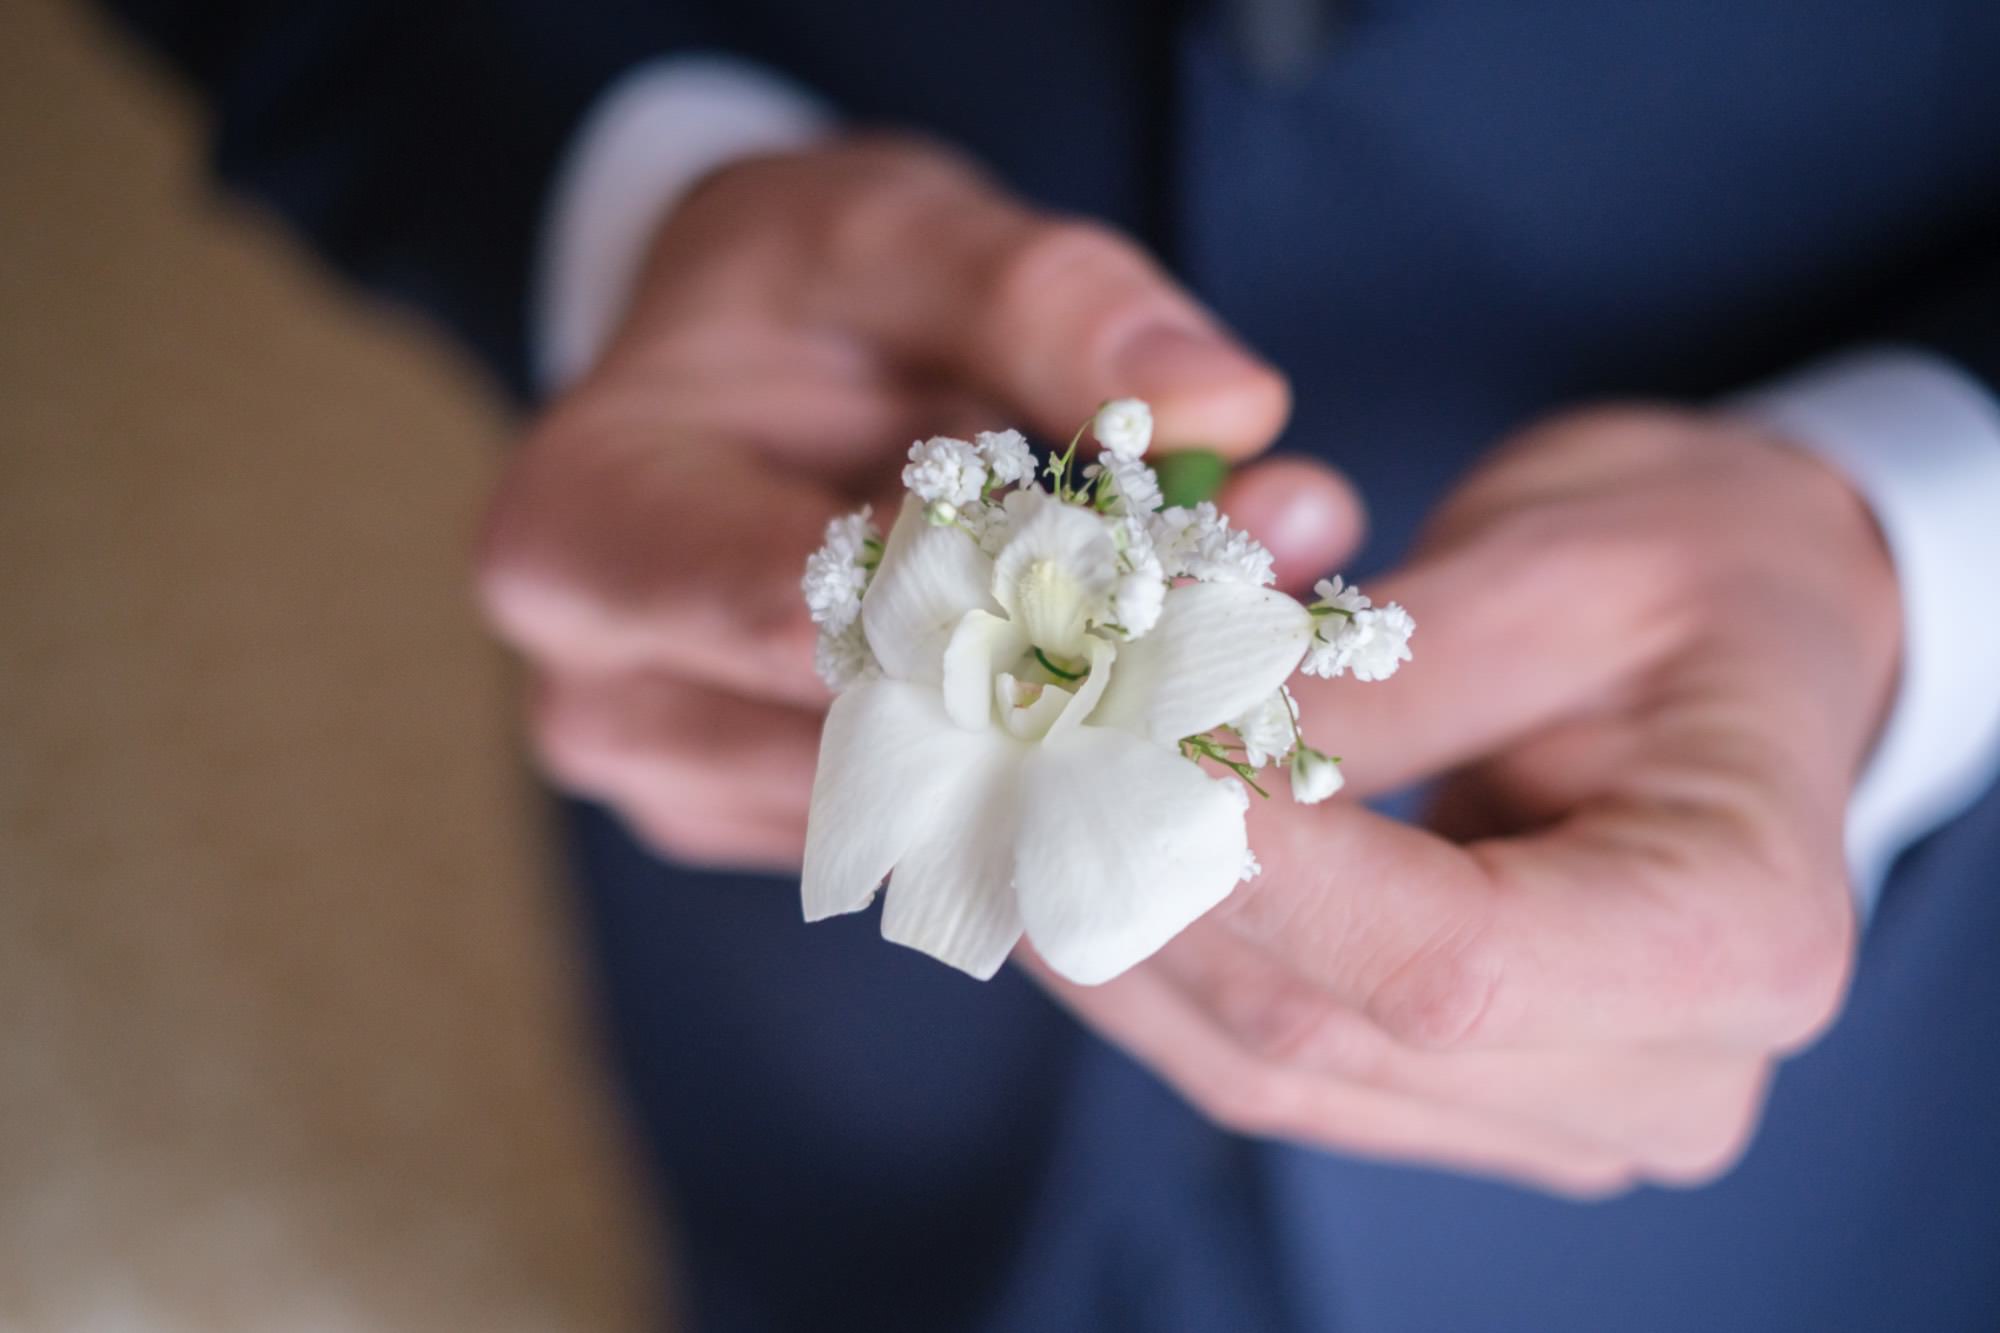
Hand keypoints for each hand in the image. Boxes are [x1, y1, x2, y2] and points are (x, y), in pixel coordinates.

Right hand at [476, 136, 1354, 867]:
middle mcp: (606, 698)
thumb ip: (1045, 298)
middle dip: (1100, 680)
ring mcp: (690, 786)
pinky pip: (955, 829)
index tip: (1206, 559)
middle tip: (1276, 604)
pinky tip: (1163, 691)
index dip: (1019, 602)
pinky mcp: (778, 831)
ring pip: (944, 809)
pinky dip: (1073, 769)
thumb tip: (1229, 405)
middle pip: (887, 742)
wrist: (734, 377)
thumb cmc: (798, 294)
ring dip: (1113, 734)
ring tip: (1240, 625)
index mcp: (576, 539)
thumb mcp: (897, 232)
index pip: (809, 618)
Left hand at [1032, 406, 1900, 1196]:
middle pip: (1330, 1029)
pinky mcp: (1469, 1099)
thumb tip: (1163, 742)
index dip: (1246, 873)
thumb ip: (1373, 681)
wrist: (1758, 632)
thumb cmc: (1697, 572)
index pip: (1447, 960)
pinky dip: (1153, 967)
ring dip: (1110, 939)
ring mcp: (1559, 1112)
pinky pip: (1272, 1063)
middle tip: (995, 763)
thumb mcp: (1558, 568)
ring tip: (992, 810)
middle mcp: (1665, 1075)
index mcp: (1741, 937)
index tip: (1096, 753)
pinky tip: (1061, 868)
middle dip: (1134, 891)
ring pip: (1270, 1066)